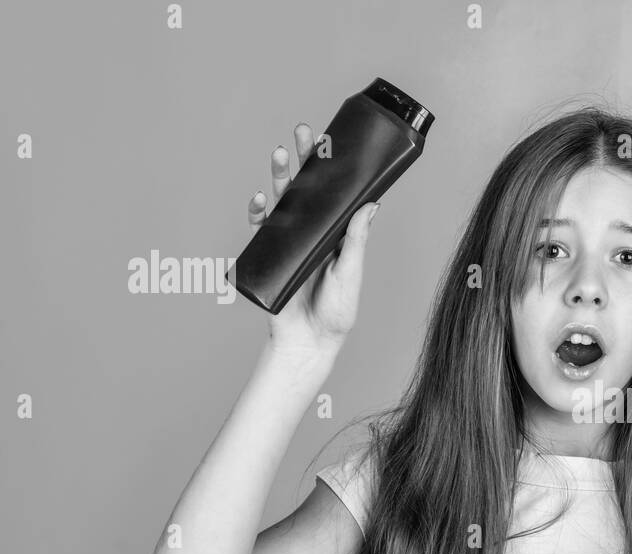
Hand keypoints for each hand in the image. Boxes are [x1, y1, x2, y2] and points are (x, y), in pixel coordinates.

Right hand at [246, 123, 379, 354]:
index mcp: (337, 233)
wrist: (310, 342)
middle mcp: (313, 232)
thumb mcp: (351, 273)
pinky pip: (262, 229)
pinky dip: (258, 213)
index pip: (334, 193)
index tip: (331, 140)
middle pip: (307, 189)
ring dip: (280, 177)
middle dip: (304, 159)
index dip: (331, 168)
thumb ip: (356, 240)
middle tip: (303, 132)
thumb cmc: (337, 311)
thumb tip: (372, 204)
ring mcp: (290, 241)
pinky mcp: (270, 254)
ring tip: (281, 154)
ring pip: (283, 201)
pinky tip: (260, 200)